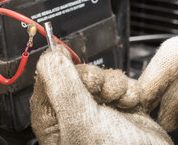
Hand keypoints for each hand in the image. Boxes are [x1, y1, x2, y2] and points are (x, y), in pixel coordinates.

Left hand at [30, 45, 171, 144]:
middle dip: (93, 78)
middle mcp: (75, 113)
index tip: (66, 58)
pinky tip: (131, 105)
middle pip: (77, 73)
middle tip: (99, 90)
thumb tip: (49, 56)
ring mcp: (100, 108)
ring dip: (114, 85)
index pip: (46, 80)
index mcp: (54, 121)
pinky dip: (129, 91)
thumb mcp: (81, 120)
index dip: (57, 67)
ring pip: (102, 75)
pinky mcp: (122, 105)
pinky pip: (123, 82)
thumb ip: (63, 86)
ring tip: (118, 101)